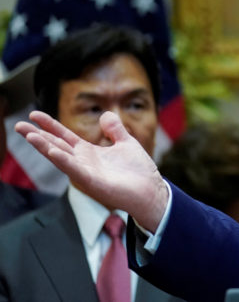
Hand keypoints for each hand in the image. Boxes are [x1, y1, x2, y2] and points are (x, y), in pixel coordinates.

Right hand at [15, 110, 168, 230]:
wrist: (151, 191)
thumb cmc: (139, 171)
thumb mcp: (126, 143)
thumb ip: (115, 129)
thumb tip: (106, 114)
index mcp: (89, 152)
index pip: (64, 136)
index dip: (50, 125)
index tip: (34, 114)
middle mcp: (83, 162)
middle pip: (56, 145)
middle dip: (37, 136)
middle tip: (19, 125)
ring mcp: (86, 173)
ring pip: (61, 157)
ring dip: (44, 147)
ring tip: (29, 135)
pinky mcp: (93, 183)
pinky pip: (75, 170)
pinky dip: (64, 161)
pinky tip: (53, 152)